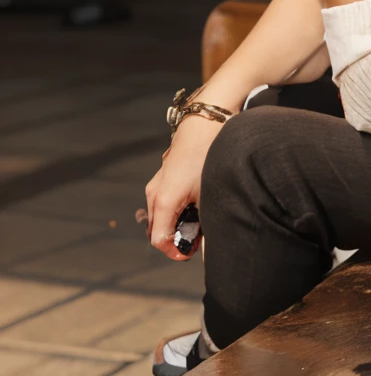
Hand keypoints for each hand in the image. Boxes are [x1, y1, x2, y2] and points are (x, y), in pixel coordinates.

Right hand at [145, 115, 222, 259]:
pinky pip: (163, 202)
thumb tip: (207, 241)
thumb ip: (207, 220)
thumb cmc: (209, 156)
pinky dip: (175, 210)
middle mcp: (155, 193)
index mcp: (164, 201)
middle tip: (197, 240)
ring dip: (175, 224)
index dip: (174, 252)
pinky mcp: (163, 175)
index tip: (190, 253)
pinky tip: (196, 203)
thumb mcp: (212, 193)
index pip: (159, 239)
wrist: (205, 122)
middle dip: (174, 239)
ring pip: (160, 215)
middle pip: (156, 230)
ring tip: (199, 220)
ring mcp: (157, 183)